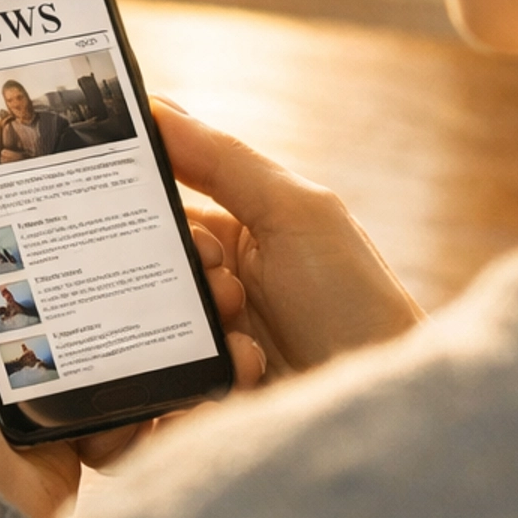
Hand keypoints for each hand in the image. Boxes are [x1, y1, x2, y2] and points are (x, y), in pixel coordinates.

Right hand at [154, 101, 421, 376]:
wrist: (380, 409)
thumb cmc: (356, 304)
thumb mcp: (298, 212)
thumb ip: (225, 158)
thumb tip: (157, 108)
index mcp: (235, 232)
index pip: (160, 205)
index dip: (147, 209)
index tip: (137, 212)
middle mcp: (212, 286)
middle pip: (138, 272)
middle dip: (177, 284)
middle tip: (230, 294)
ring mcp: (202, 345)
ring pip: (139, 336)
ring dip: (187, 341)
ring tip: (247, 351)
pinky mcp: (191, 400)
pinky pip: (148, 395)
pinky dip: (181, 393)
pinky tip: (239, 388)